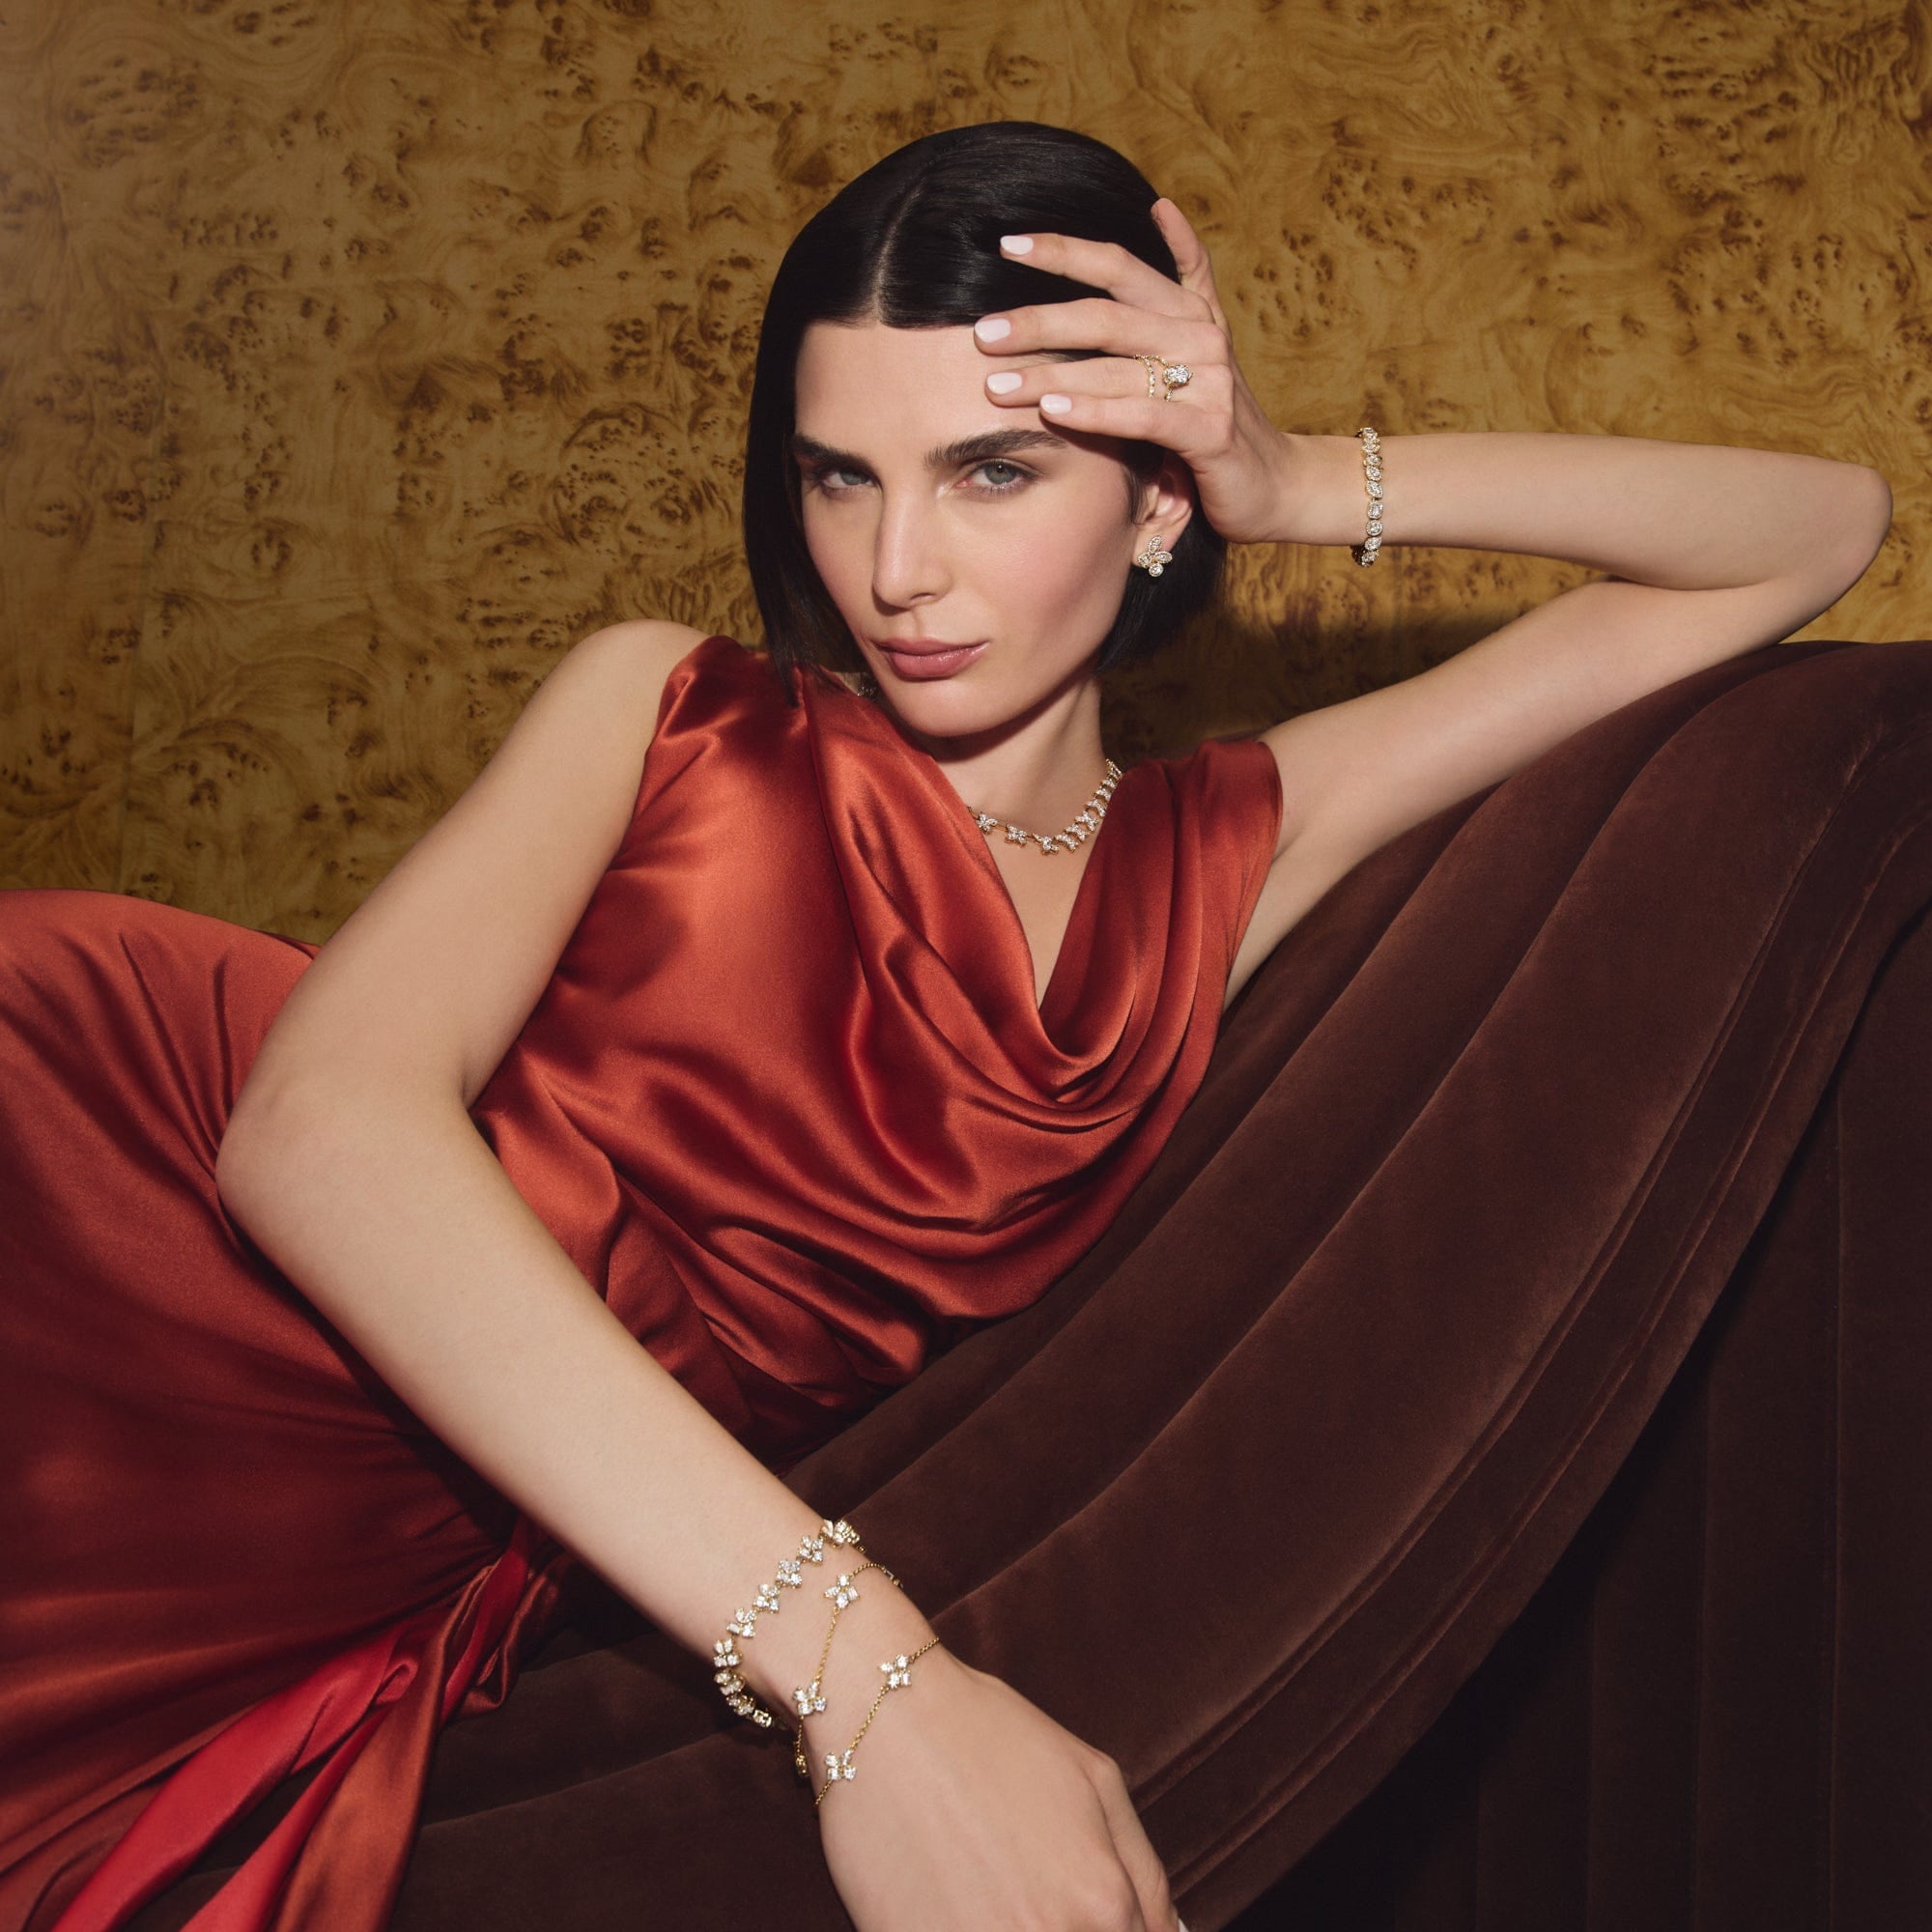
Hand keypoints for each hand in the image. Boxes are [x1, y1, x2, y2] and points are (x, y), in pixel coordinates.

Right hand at [814, 1644, 1184, 1930]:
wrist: (883, 1710)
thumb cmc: (990, 1733)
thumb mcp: (1096, 1780)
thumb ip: (1143, 1873)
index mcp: (1103, 1905)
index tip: (1082, 1906)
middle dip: (1066, 1928)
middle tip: (1029, 1887)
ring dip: (1013, 1931)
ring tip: (993, 1890)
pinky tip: (953, 1899)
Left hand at [972, 197, 1294, 546]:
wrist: (1276, 483)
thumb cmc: (1217, 416)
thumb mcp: (1202, 341)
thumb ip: (1185, 278)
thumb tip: (1161, 206)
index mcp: (1189, 310)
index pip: (1119, 265)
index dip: (1065, 251)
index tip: (1007, 245)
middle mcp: (1200, 336)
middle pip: (1106, 315)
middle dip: (1039, 323)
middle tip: (983, 334)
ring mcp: (1210, 382)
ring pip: (1115, 366)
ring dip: (1050, 376)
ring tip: (996, 386)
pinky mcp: (1211, 431)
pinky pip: (1141, 414)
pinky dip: (1094, 411)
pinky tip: (1052, 411)